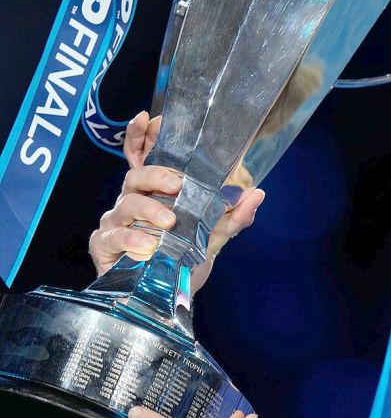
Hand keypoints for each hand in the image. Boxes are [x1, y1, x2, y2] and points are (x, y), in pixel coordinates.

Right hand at [88, 111, 264, 293]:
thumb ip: (232, 217)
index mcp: (155, 195)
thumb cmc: (181, 262)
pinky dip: (133, 239)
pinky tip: (149, 245)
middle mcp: (133, 203)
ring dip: (149, 209)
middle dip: (156, 175)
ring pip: (126, 204)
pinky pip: (114, 236)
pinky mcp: (105, 246)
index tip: (148, 117)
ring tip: (170, 222)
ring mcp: (117, 223)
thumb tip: (258, 193)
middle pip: (136, 176)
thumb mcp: (212, 238)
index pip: (143, 158)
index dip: (141, 136)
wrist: (164, 300)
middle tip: (177, 184)